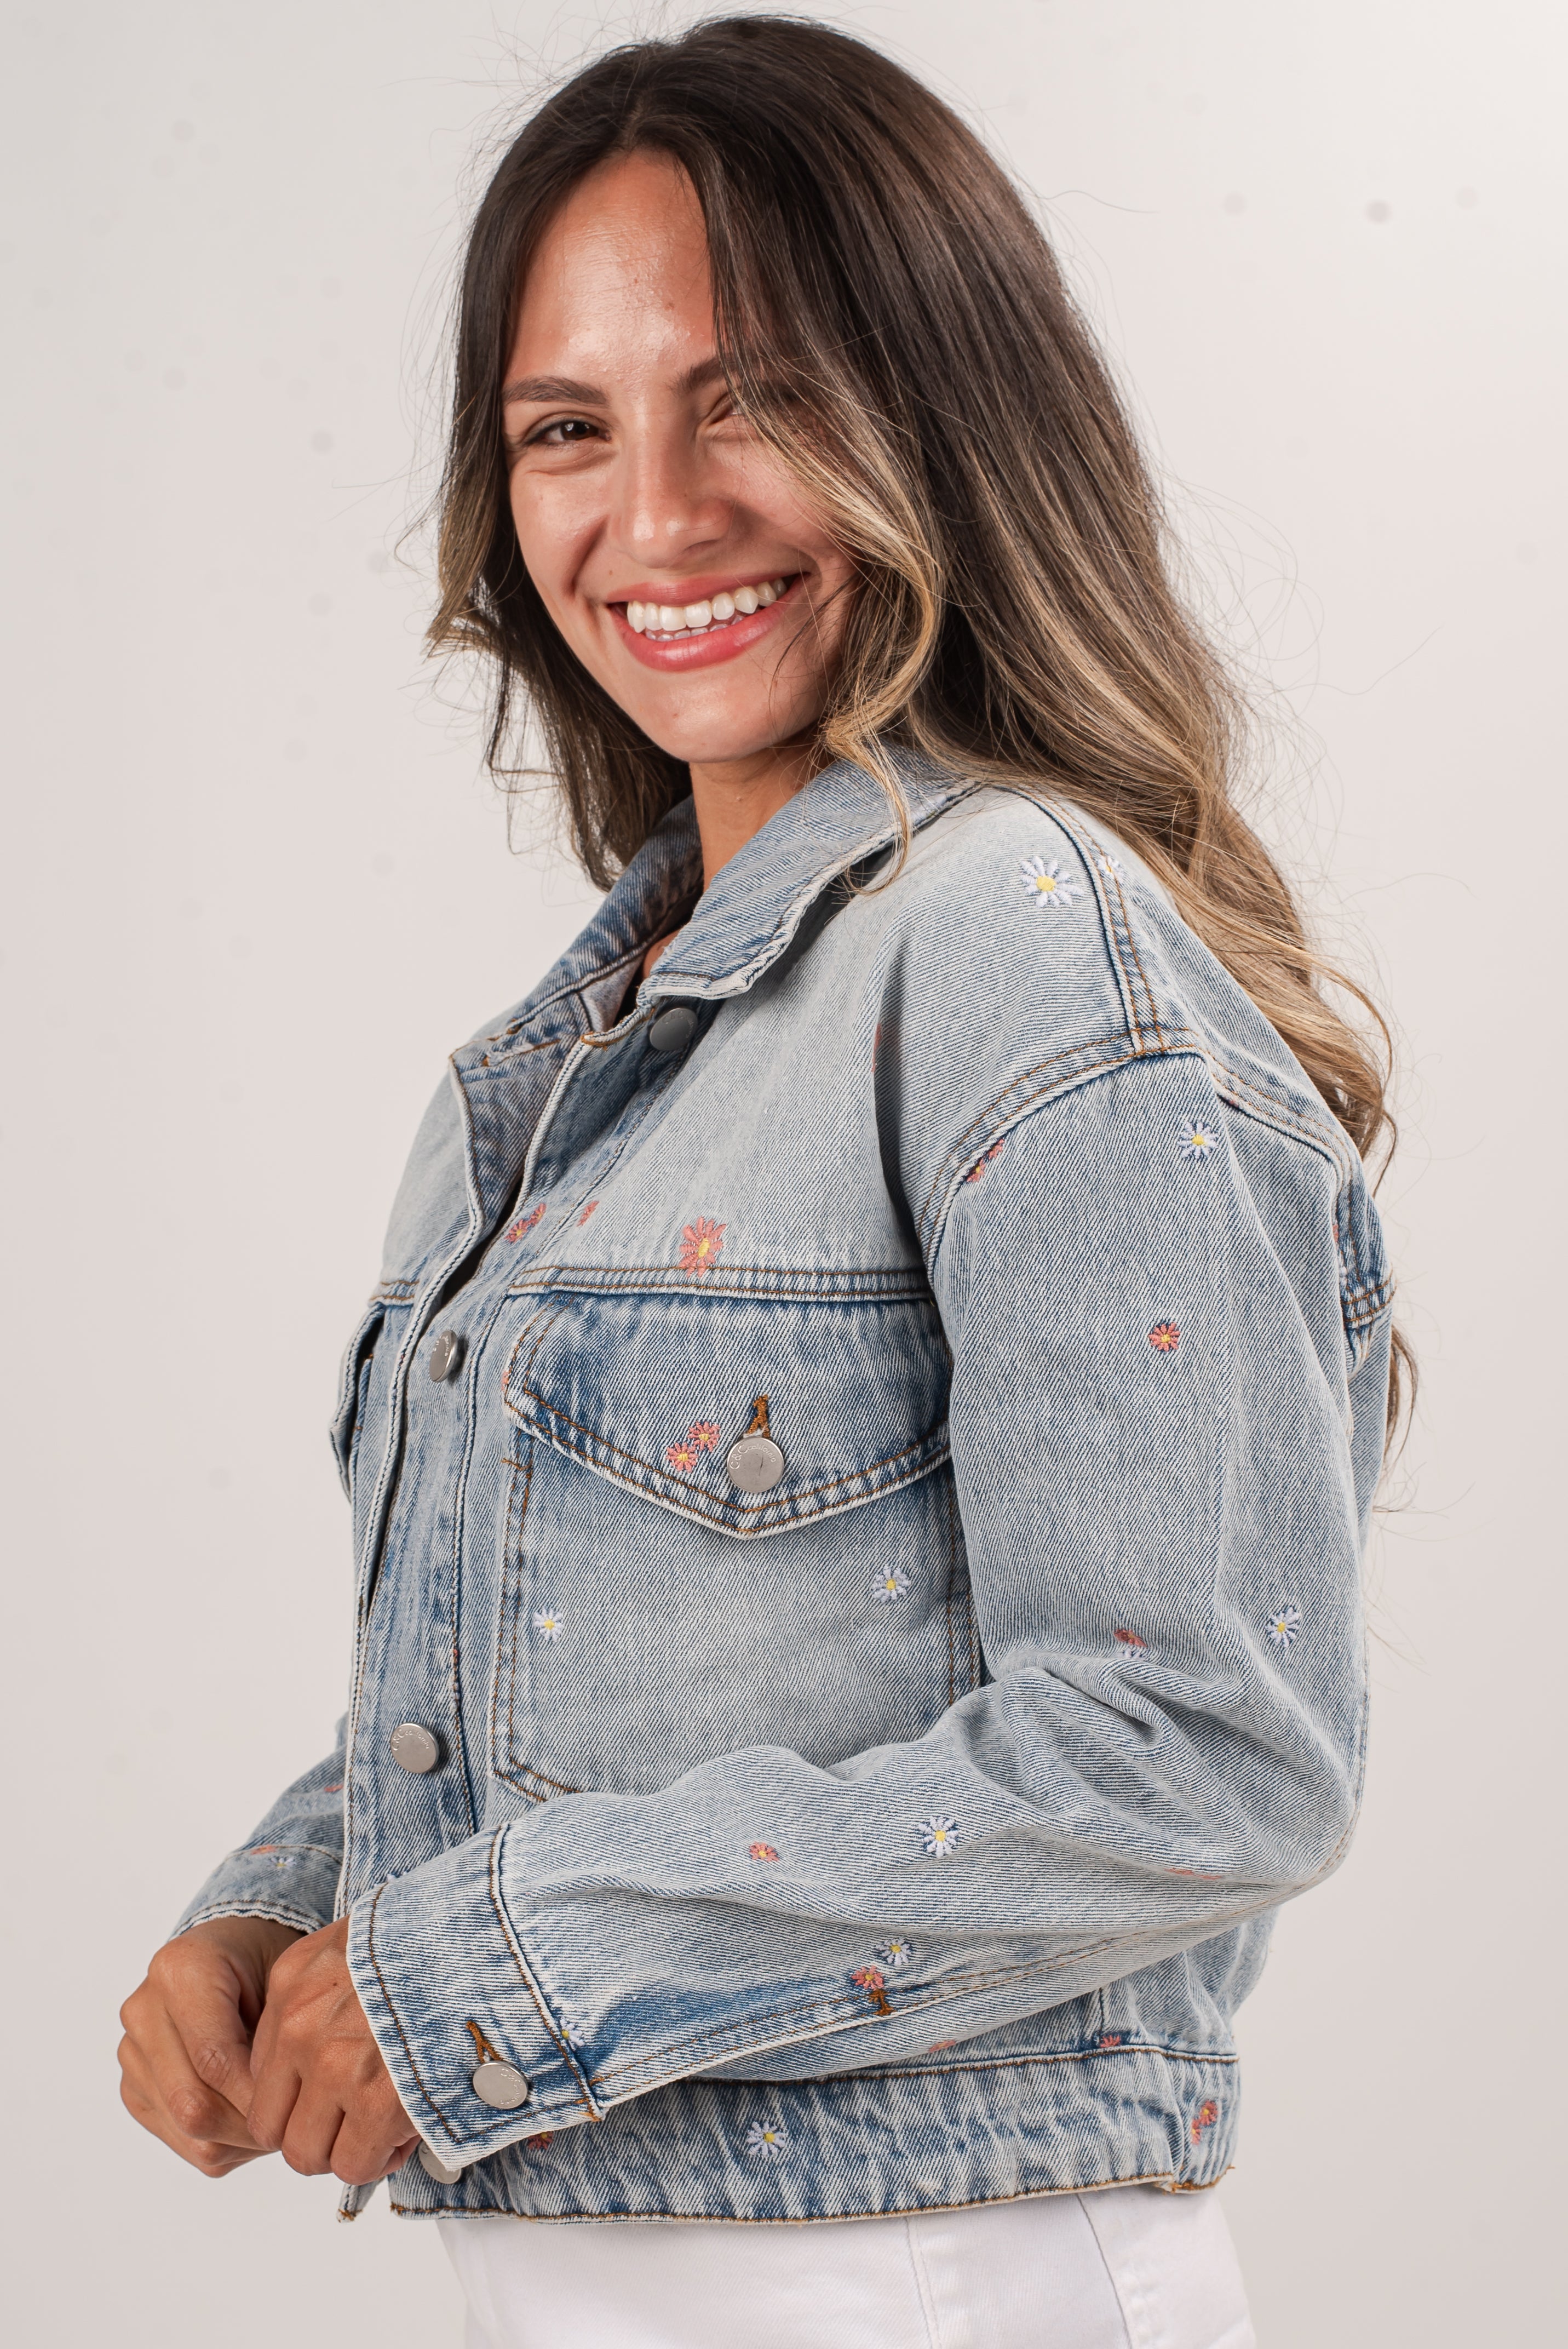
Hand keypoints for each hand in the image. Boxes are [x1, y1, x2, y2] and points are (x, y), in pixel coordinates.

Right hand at [119, 1916, 301, 2177]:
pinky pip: (179, 2139)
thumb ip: (278, 2036)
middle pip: (191, 2104)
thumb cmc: (267, 1959)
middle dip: (248, 2126)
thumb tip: (281, 2113)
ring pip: (186, 2130)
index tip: (297, 2109)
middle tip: (291, 2125)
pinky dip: (221, 2141)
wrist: (233, 1950)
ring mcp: (132, 2053)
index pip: (215, 2059)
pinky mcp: (133, 2087)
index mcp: (179, 1970)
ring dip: (238, 2139)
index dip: (258, 2096)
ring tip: (275, 2118)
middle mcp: (143, 2011)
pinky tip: (248, 2116)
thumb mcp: (285, 1979)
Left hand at [247, 1916, 418, 2183]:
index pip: (262, 2071)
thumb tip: (336, 2031)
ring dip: (342, 2149)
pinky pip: (354, 2165)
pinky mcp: (377, 2104)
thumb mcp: (364, 1938)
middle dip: (311, 2131)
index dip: (299, 2091)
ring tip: (380, 2127)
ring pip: (306, 2153)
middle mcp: (301, 2028)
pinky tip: (404, 2131)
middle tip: (351, 2120)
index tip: (333, 2089)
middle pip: (271, 2124)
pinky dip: (379, 2160)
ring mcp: (335, 2068)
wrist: (489, 1935)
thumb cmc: (436, 1935)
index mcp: (293, 1983)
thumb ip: (334, 1983)